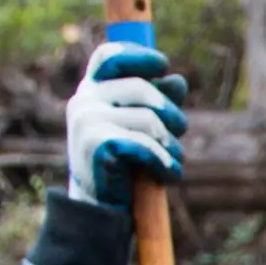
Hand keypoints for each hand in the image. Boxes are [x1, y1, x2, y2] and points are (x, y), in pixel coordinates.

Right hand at [64, 39, 189, 208]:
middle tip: (181, 130)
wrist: (99, 209)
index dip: (138, 55)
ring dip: (171, 142)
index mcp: (91, 92)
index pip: (110, 57)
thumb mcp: (140, 129)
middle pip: (141, 88)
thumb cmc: (123, 165)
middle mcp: (84, 101)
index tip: (163, 65)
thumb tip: (178, 80)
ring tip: (175, 159)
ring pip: (148, 119)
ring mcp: (87, 121)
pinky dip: (164, 161)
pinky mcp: (97, 144)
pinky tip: (170, 175)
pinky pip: (145, 144)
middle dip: (171, 111)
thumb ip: (158, 102)